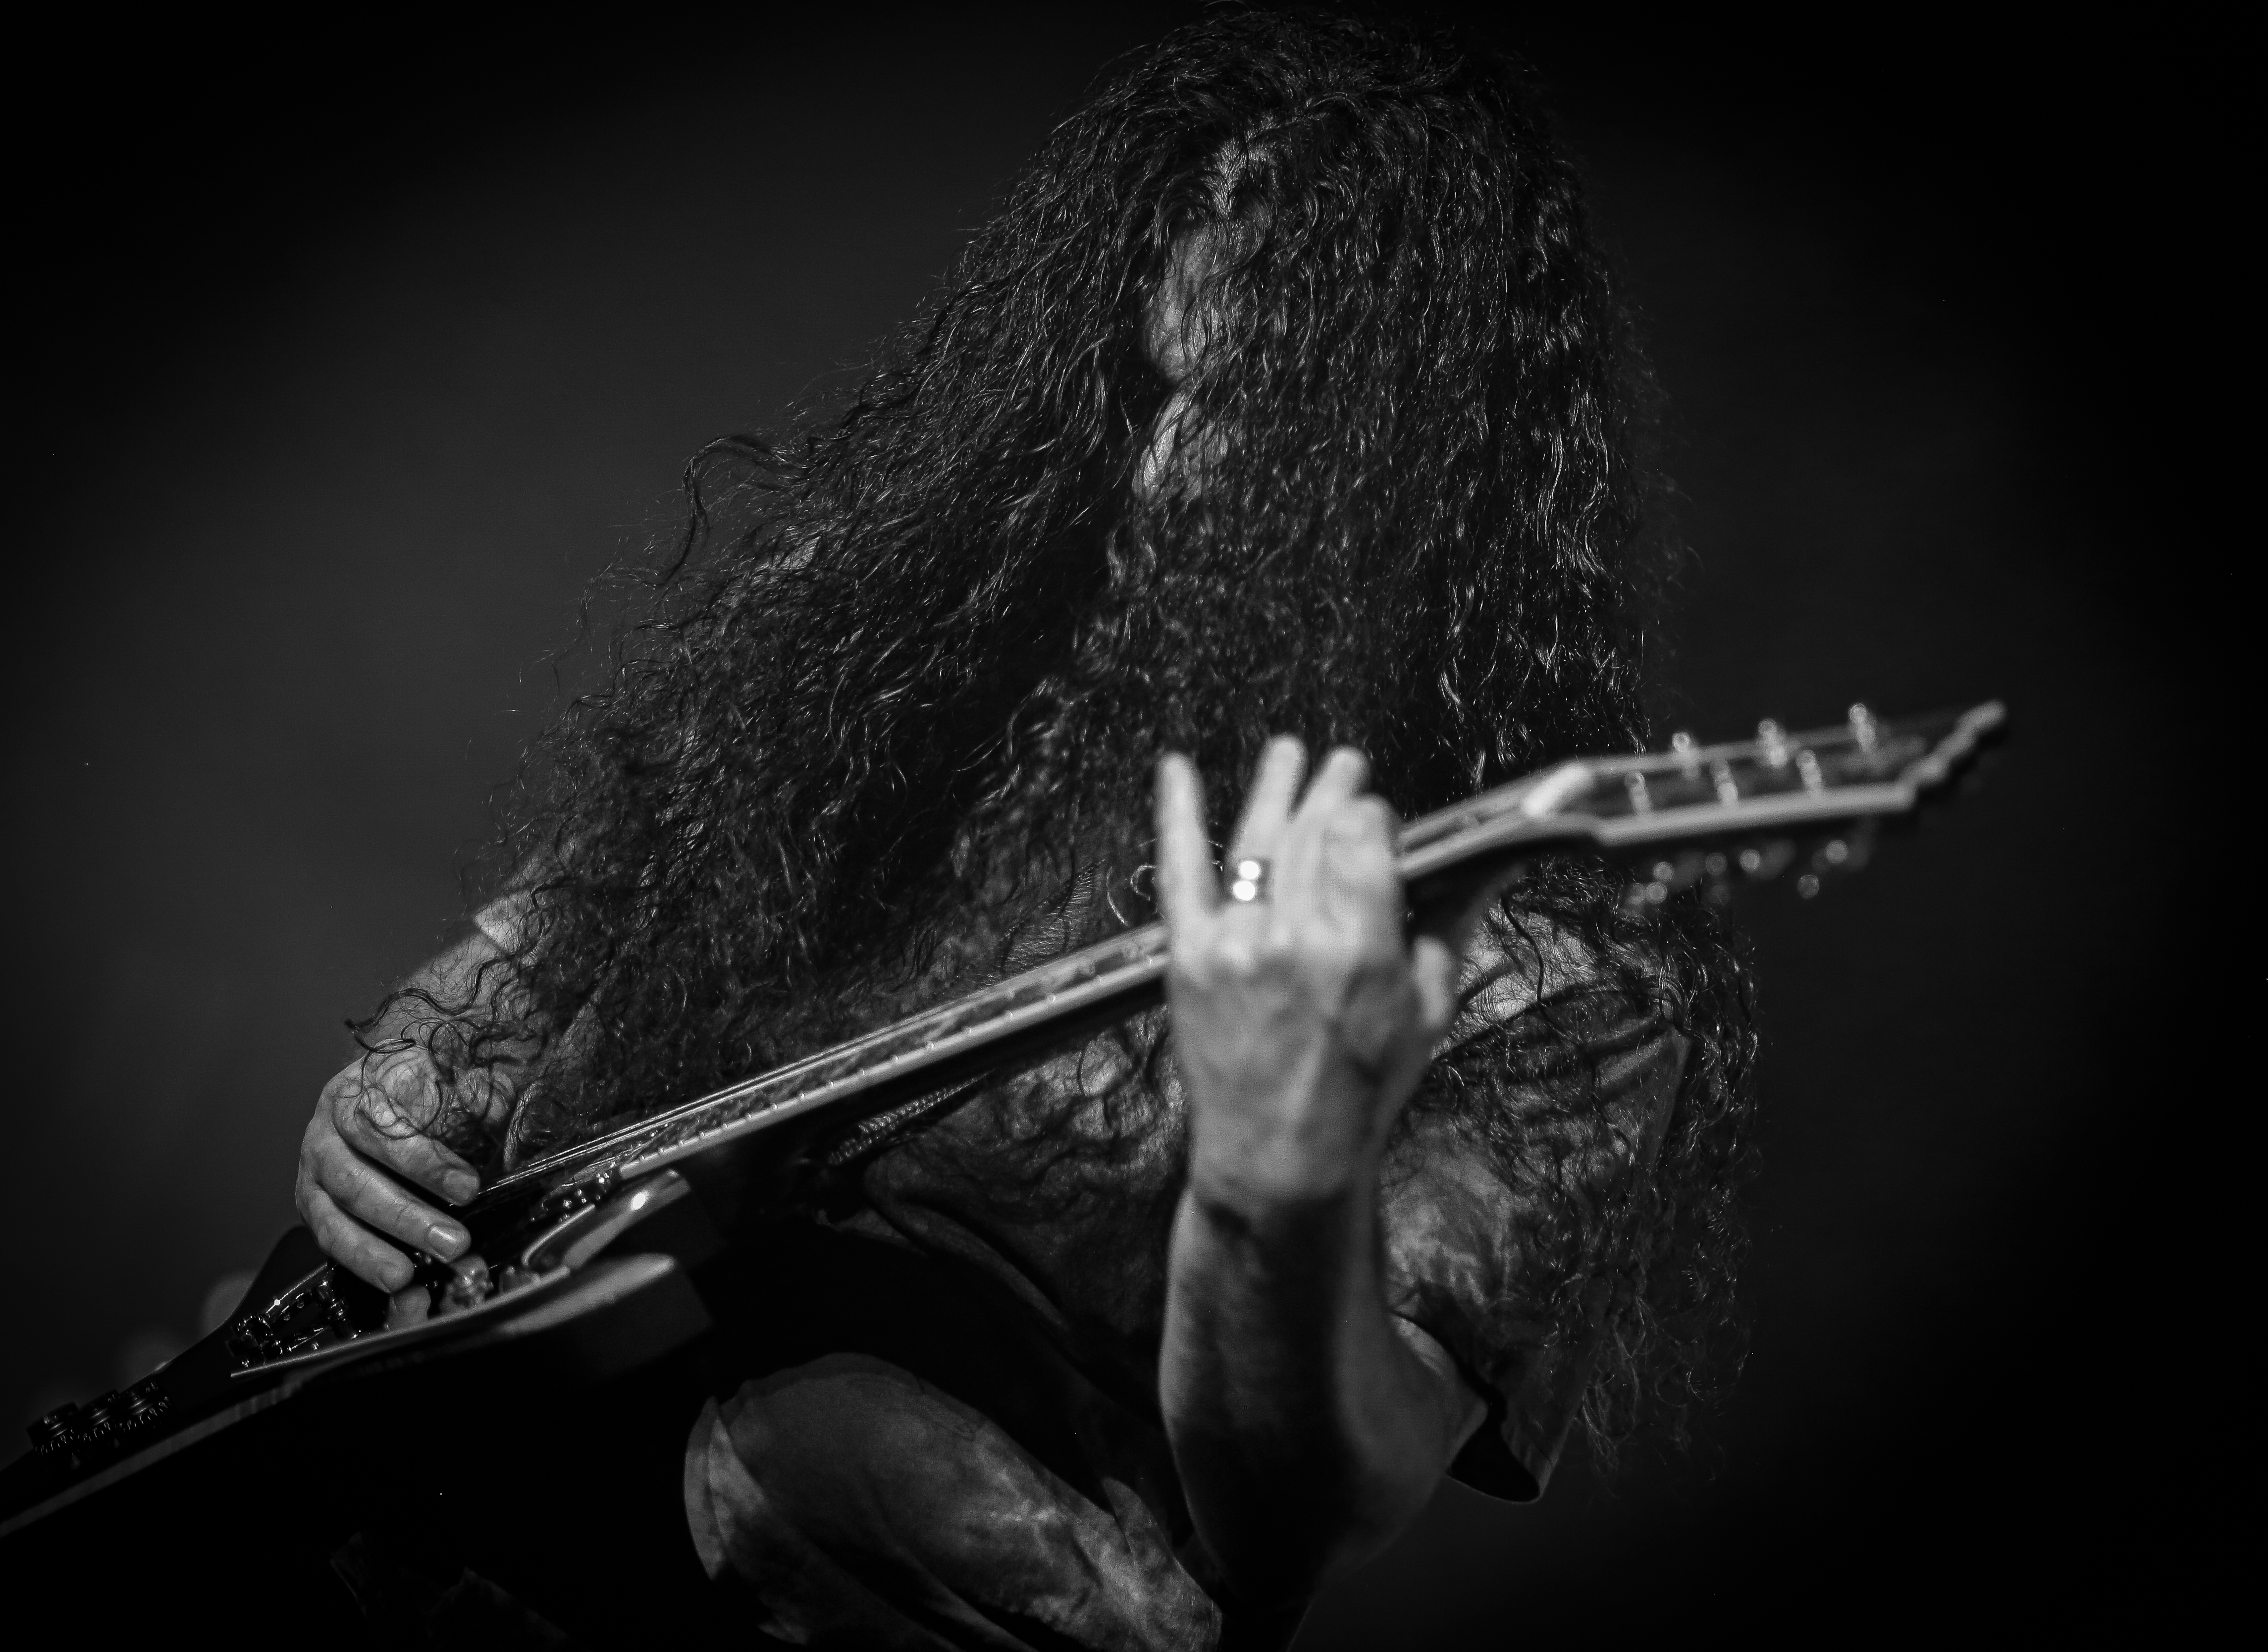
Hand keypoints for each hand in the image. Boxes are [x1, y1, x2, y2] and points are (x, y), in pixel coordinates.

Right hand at [295, 1044, 479, 1306]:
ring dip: (374, 1250)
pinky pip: (329, 1239)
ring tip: (408, 1276)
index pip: (384, 1130)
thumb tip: (499, 1121)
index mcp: (353, 1097)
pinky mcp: (312, 1208)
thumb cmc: (413, 1087)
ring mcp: (313, 1175)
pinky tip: (391, 1280)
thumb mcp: (441, 1078)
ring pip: (336, 1217)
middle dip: (407, 1216)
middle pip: (357, 1180)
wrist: (375, 1090)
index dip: (426, 1162)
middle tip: (453, 1241)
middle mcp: (324, 1136)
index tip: (468, 1188)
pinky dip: (360, 1262)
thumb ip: (470, 1097)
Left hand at [1154, 738, 1458, 1203]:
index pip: (1363, 836)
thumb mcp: (1425, 1011)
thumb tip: (1488, 866)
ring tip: (1290, 752)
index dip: (1372, 816)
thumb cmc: (1362, 1087)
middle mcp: (1295, 940)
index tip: (1377, 818)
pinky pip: (1181, 873)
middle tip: (1343, 765)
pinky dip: (1178, 816)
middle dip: (1333, 792)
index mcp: (1361, 950)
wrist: (1281, 1155)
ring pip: (1259, 840)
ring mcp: (1235, 946)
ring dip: (1276, 786)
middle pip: (1314, 831)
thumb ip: (1448, 928)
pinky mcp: (1188, 959)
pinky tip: (1177, 769)